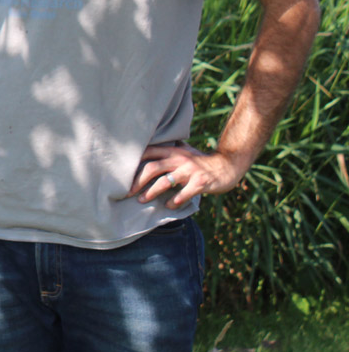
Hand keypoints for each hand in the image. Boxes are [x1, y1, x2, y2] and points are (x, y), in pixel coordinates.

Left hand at [127, 142, 250, 208]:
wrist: (228, 165)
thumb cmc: (202, 160)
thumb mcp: (186, 151)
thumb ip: (170, 149)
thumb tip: (152, 146)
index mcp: (173, 151)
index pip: (149, 153)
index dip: (134, 162)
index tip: (122, 173)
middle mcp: (179, 159)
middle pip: (152, 168)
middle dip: (137, 181)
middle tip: (127, 192)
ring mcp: (190, 170)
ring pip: (165, 181)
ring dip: (151, 192)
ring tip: (142, 200)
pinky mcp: (200, 182)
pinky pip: (183, 193)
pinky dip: (174, 200)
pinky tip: (168, 205)